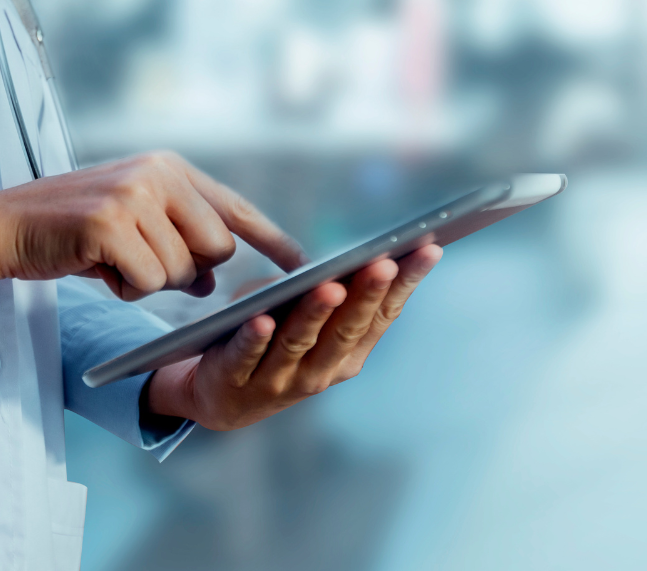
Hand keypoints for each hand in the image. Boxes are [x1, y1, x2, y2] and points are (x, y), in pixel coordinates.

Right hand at [0, 151, 305, 302]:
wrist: (4, 224)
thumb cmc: (72, 230)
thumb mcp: (132, 223)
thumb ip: (179, 240)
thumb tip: (214, 278)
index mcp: (168, 167)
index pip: (235, 207)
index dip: (272, 239)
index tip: (305, 265)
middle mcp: (158, 173)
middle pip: (216, 248)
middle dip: (186, 271)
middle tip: (139, 263)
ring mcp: (134, 195)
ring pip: (181, 271)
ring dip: (147, 280)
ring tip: (108, 258)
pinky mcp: (110, 222)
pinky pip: (146, 281)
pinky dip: (123, 287)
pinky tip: (95, 266)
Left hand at [144, 245, 442, 429]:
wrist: (219, 396)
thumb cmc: (272, 343)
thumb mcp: (309, 318)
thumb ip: (333, 294)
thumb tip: (361, 253)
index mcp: (346, 355)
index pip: (381, 316)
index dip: (405, 285)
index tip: (427, 250)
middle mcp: (319, 371)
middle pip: (346, 329)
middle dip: (366, 294)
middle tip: (384, 263)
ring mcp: (278, 380)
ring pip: (299, 343)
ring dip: (315, 314)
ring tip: (329, 287)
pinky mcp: (234, 381)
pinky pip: (247, 356)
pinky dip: (255, 339)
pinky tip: (262, 319)